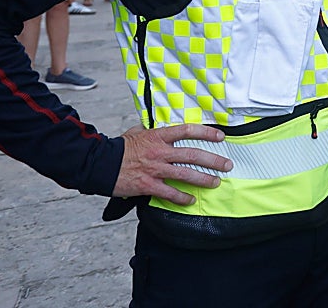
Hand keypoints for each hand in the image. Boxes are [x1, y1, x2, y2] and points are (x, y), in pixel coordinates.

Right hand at [112, 124, 232, 205]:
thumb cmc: (119, 148)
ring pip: (186, 174)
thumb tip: (154, 127)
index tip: (220, 136)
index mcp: (158, 136)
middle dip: (214, 160)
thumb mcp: (136, 133)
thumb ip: (150, 131)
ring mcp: (156, 169)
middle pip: (193, 154)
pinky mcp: (149, 185)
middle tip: (227, 164)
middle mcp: (160, 152)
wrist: (101, 164)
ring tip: (216, 182)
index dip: (206, 132)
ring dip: (204, 179)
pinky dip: (182, 197)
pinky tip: (191, 200)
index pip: (188, 131)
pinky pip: (170, 193)